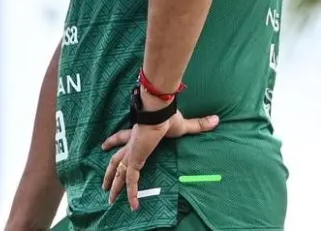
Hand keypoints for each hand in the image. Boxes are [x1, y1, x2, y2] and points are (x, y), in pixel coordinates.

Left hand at [101, 110, 218, 210]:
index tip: (105, 145)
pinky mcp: (135, 160)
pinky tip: (132, 205)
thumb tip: (216, 120)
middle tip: (104, 182)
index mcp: (138, 133)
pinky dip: (131, 193)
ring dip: (113, 183)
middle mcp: (131, 143)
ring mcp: (131, 152)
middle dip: (110, 171)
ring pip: (118, 170)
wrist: (159, 114)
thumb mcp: (184, 124)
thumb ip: (198, 125)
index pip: (122, 138)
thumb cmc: (168, 117)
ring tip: (109, 196)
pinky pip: (131, 180)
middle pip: (116, 158)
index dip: (114, 141)